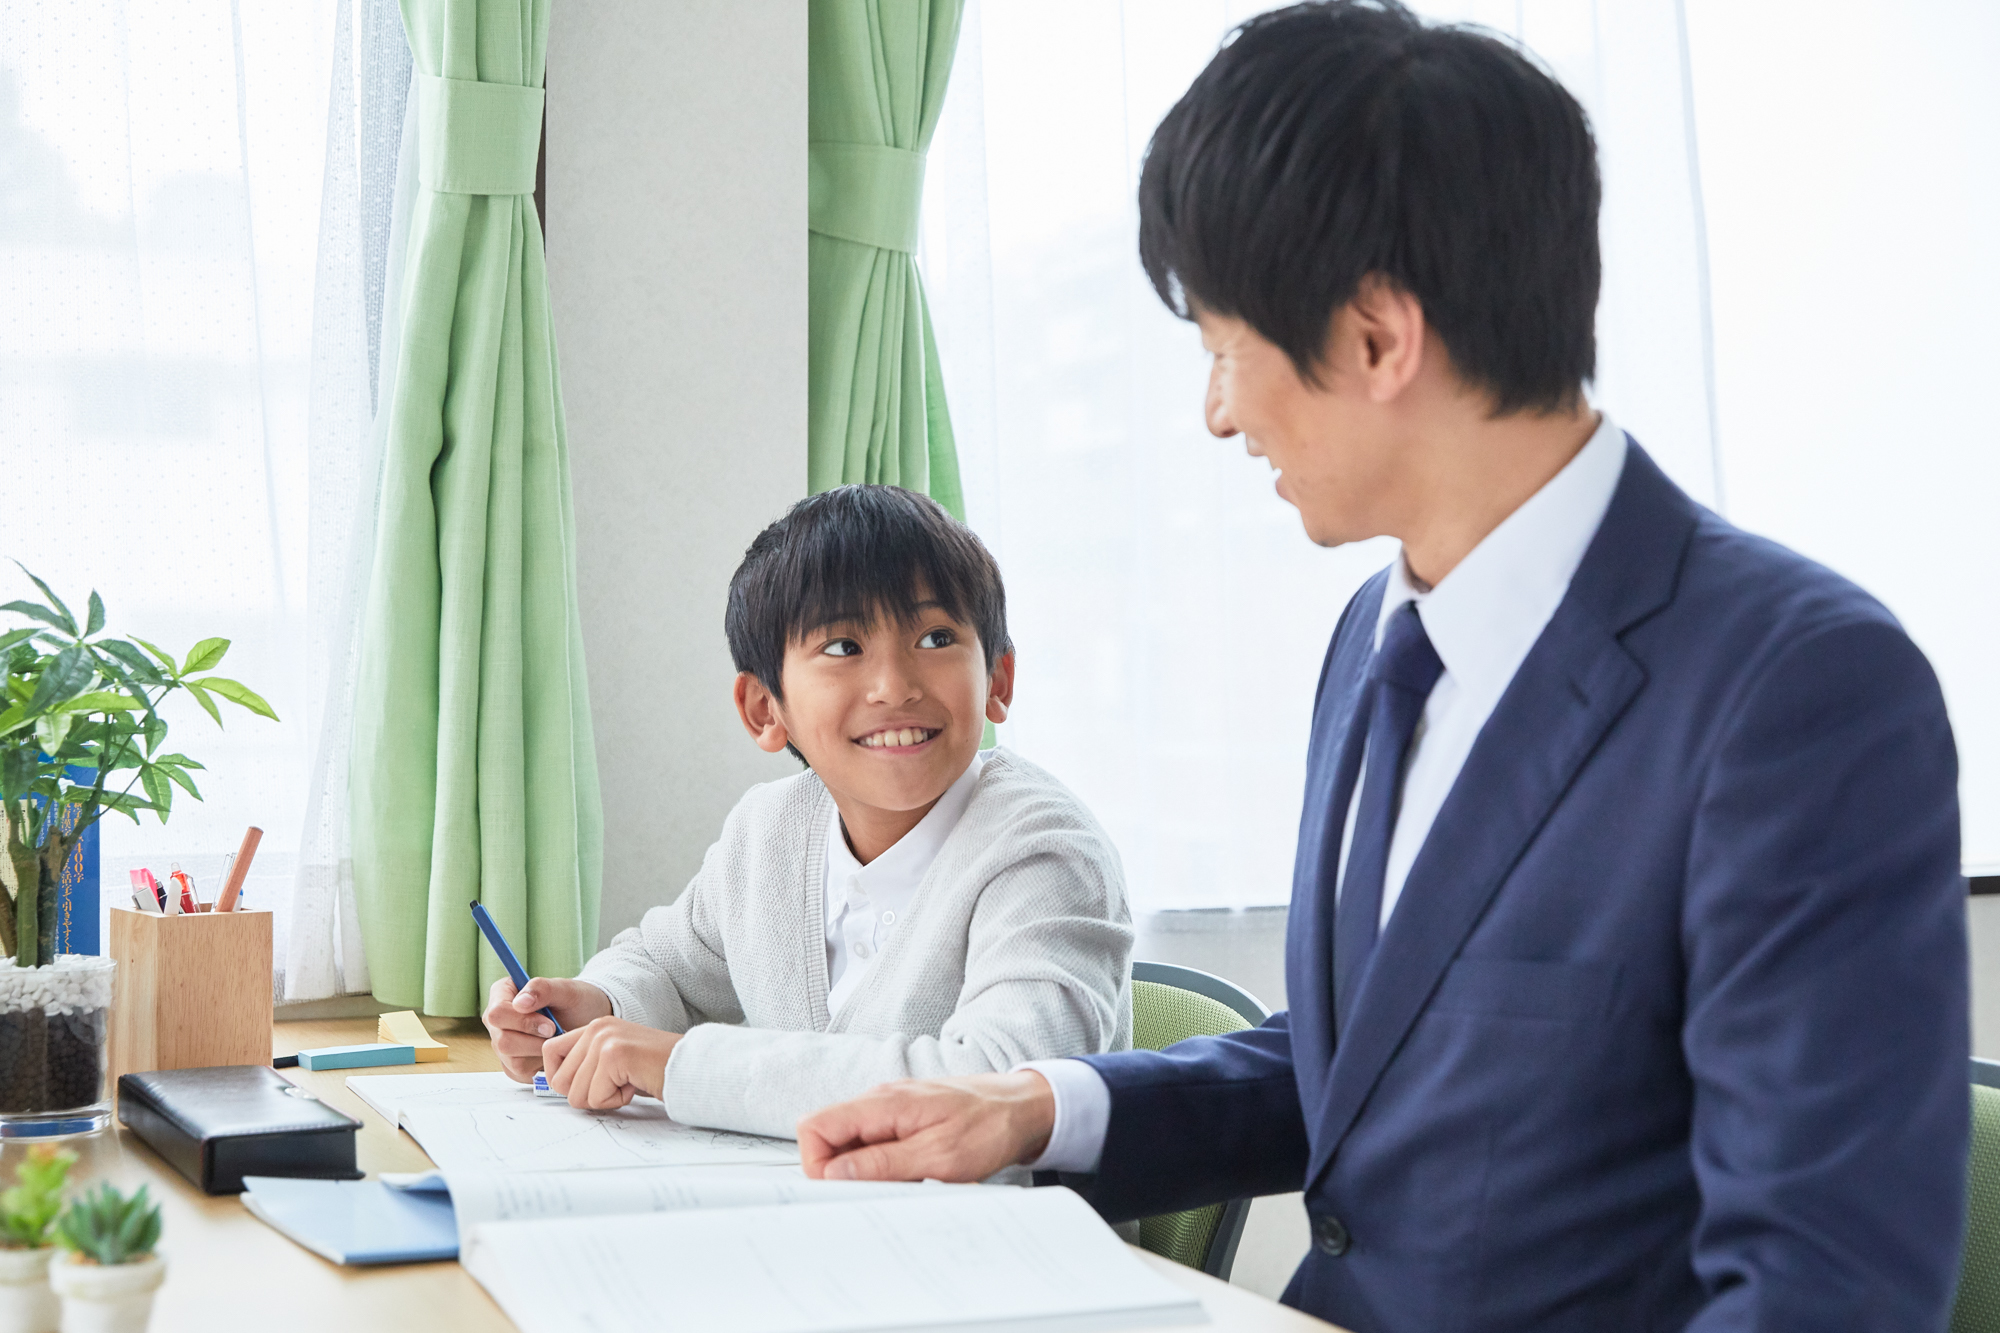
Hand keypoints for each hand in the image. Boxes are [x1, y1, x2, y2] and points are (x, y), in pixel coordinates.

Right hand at [481, 976, 613, 1082]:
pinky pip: (521, 1073)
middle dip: (535, 1041)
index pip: (497, 1013)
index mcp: (502, 993)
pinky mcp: (511, 1065)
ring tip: (557, 1040)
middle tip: (558, 1034)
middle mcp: (497, 1021)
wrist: (587, 1020)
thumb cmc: (577, 1001)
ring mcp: (502, 1044)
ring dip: (541, 1053)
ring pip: (512, 1060)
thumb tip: (519, 1003)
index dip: (523, 1022)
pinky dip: (542, 1064)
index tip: (550, 1025)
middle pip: (502, 1040)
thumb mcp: (566, 990)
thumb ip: (543, 989)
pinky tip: (553, 1052)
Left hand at [542, 1017, 680, 1110]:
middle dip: (586, 1094)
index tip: (587, 1085)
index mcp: (595, 1027)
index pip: (550, 1052)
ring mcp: (604, 1039)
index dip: (561, 1078)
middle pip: (559, 1080)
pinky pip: (595, 1097)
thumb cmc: (656, 1071)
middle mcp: (596, 1028)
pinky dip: (616, 1101)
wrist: (692, 1068)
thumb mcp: (614, 1063)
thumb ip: (586, 1067)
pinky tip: (635, 1084)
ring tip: (628, 1082)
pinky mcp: (614, 1054)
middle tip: (616, 1084)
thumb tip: (555, 1085)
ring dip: (603, 1099)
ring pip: (575, 1094)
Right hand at [797, 1072, 1055, 1181]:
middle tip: (883, 1189)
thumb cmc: (990, 1127)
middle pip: (829, 1138)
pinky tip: (917, 1174)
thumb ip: (882, 1163)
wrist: (1026, 1108)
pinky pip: (877, 1146)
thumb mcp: (938, 1156)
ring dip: (869, 1171)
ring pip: (852, 1145)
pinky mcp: (905, 1121)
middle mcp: (880, 1101)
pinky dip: (888, 1166)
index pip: (815, 1127)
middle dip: (844, 1172)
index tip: (846, 1189)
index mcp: (882, 1103)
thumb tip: (833, 1174)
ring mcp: (891, 1110)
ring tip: (908, 1181)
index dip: (818, 1164)